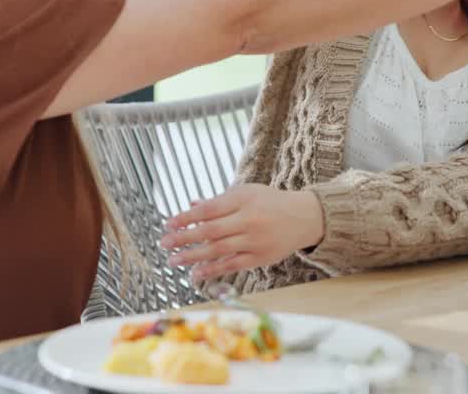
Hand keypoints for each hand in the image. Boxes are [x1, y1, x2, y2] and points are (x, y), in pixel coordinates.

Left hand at [160, 184, 324, 281]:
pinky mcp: (259, 257)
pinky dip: (212, 270)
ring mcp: (254, 240)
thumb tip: (191, 205)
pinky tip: (196, 274)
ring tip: (173, 260)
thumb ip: (219, 201)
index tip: (168, 224)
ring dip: (193, 256)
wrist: (304, 217)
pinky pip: (232, 265)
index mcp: (242, 199)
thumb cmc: (270, 203)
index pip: (208, 209)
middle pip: (210, 231)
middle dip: (184, 238)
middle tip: (164, 244)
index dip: (186, 218)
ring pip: (218, 250)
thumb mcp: (246, 194)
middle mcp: (248, 219)